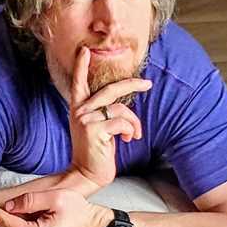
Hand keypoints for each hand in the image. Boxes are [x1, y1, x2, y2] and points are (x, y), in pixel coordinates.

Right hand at [67, 45, 150, 189]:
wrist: (86, 175)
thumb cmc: (95, 153)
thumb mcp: (96, 129)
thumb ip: (104, 114)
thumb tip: (125, 108)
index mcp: (78, 109)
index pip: (79, 83)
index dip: (81, 66)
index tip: (84, 50)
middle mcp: (80, 111)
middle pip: (110, 90)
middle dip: (132, 84)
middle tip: (148, 84)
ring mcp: (86, 119)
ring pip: (121, 110)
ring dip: (133, 124)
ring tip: (133, 135)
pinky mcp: (94, 129)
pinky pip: (123, 122)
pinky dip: (130, 131)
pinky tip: (128, 140)